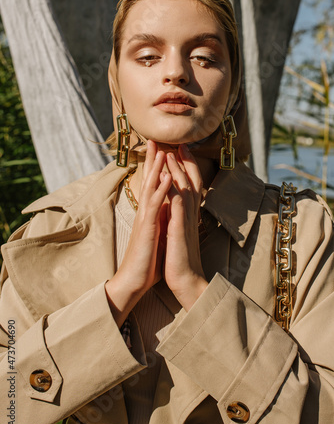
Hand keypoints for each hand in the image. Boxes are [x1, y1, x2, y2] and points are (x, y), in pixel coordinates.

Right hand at [105, 140, 171, 325]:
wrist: (133, 281)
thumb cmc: (145, 260)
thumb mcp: (155, 235)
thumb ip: (159, 219)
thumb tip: (165, 207)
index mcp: (151, 214)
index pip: (154, 185)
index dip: (157, 168)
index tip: (162, 150)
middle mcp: (146, 212)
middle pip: (150, 181)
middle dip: (153, 160)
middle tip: (154, 139)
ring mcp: (146, 219)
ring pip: (151, 188)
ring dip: (157, 168)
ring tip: (161, 149)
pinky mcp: (147, 228)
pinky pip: (155, 205)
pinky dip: (162, 189)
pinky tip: (168, 176)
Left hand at [164, 144, 207, 309]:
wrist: (186, 281)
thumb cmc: (181, 260)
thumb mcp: (179, 234)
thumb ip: (179, 218)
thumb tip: (175, 207)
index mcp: (188, 215)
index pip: (190, 186)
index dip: (186, 168)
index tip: (181, 152)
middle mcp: (189, 214)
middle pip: (190, 181)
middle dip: (184, 161)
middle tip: (179, 143)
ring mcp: (185, 220)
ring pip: (184, 188)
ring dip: (177, 169)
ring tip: (172, 151)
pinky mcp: (178, 228)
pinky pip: (176, 204)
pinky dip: (172, 188)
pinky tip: (167, 175)